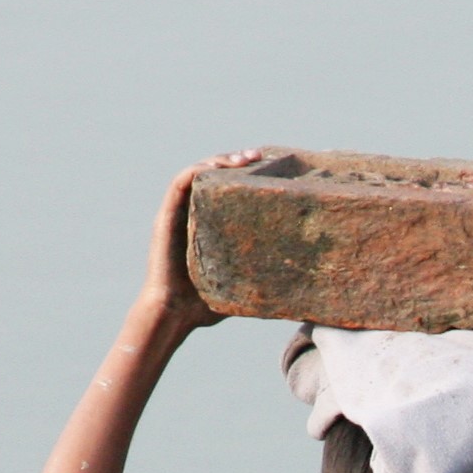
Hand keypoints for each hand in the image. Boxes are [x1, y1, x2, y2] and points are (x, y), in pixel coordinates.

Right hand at [139, 150, 269, 334]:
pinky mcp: (166, 216)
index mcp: (210, 223)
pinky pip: (180, 183)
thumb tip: (306, 303)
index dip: (246, 175)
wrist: (174, 315)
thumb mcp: (245, 286)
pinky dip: (198, 170)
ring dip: (220, 159)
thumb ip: (267, 283)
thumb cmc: (206, 305)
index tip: (272, 169)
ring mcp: (178, 213)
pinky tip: (217, 166)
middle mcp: (192, 212)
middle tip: (262, 157)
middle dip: (237, 161)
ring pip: (197, 172)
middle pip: (214, 174)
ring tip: (246, 157)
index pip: (227, 189)